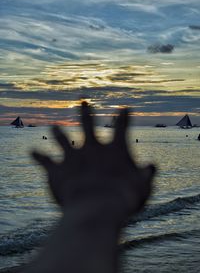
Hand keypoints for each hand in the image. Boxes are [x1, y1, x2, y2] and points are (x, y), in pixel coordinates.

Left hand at [33, 102, 154, 223]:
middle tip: (83, 101)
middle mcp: (92, 147)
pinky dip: (38, 156)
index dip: (124, 116)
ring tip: (53, 127)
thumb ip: (147, 175)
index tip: (125, 108)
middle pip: (88, 124)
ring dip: (58, 132)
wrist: (96, 208)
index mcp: (115, 150)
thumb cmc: (123, 199)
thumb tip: (152, 166)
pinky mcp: (57, 169)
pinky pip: (44, 160)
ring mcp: (73, 156)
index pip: (122, 127)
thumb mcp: (143, 188)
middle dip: (85, 112)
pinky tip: (32, 152)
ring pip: (62, 138)